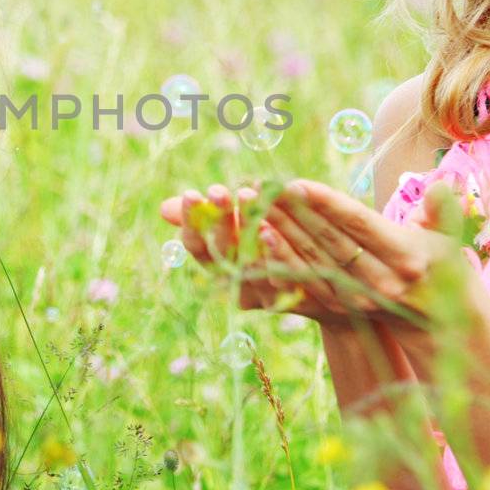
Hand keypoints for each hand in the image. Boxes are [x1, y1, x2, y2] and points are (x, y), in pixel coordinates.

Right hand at [158, 183, 309, 315]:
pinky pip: (282, 277)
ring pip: (250, 264)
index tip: (191, 194)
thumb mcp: (238, 229)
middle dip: (218, 219)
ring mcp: (264, 294)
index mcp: (221, 267)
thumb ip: (207, 219)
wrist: (325, 288)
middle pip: (222, 253)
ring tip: (246, 198)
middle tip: (217, 190)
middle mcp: (238, 284)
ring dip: (246, 229)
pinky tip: (273, 228)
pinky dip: (274, 252)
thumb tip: (165, 208)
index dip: (192, 223)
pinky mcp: (293, 299)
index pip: (198, 247)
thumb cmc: (269, 248)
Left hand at [252, 177, 469, 334]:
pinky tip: (261, 238)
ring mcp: (358, 297)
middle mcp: (380, 279)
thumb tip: (440, 186)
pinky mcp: (342, 307)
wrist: (439, 324)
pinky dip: (282, 259)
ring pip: (313, 260)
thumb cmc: (445, 269)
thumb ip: (443, 211)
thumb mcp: (452, 239)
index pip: (359, 225)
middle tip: (264, 186)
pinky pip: (306, 280)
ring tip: (256, 206)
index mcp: (406, 256)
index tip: (297, 184)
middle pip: (329, 240)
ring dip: (282, 232)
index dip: (327, 204)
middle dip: (294, 212)